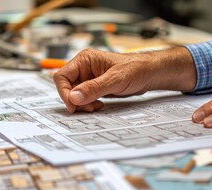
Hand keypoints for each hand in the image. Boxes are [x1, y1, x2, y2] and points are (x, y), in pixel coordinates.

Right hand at [53, 48, 196, 112]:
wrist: (149, 74)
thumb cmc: (135, 69)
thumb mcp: (115, 79)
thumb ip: (94, 88)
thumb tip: (74, 97)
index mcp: (84, 60)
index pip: (62, 77)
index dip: (65, 92)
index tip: (73, 105)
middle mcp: (84, 68)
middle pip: (67, 87)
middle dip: (75, 100)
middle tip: (89, 108)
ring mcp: (89, 78)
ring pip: (74, 95)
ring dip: (82, 103)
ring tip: (96, 106)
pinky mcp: (95, 87)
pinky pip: (84, 98)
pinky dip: (88, 104)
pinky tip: (99, 105)